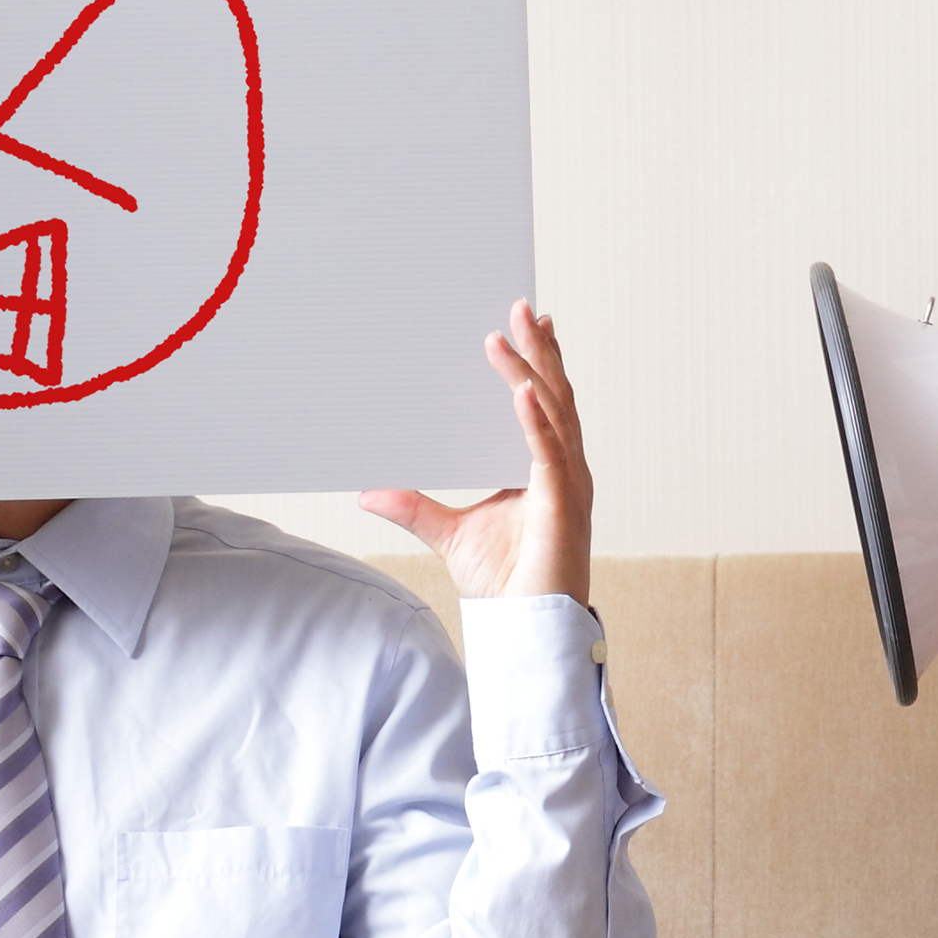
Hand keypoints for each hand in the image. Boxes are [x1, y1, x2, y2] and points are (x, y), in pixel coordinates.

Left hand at [361, 302, 592, 604]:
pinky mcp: (560, 508)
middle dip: (540, 351)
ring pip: (553, 415)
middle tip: (521, 306)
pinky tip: (520, 393)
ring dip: (533, 372)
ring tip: (515, 334)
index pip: (543, 404)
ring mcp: (567, 487)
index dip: (536, 364)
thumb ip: (414, 506)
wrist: (527, 631)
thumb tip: (370, 490)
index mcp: (545, 470)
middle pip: (555, 397)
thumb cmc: (506, 586)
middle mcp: (563, 471)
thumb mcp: (449, 534)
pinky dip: (534, 422)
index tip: (523, 326)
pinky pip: (548, 455)